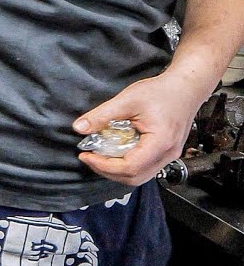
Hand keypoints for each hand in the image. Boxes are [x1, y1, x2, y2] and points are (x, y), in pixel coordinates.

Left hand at [74, 70, 206, 185]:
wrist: (185, 88)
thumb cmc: (161, 92)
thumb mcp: (127, 100)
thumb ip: (102, 115)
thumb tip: (79, 128)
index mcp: (160, 143)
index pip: (130, 167)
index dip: (104, 165)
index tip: (86, 155)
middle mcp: (167, 155)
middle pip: (134, 177)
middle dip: (108, 171)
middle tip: (89, 157)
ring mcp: (169, 156)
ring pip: (140, 175)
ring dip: (116, 171)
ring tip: (98, 157)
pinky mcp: (166, 153)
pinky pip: (145, 167)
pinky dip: (127, 165)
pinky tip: (114, 153)